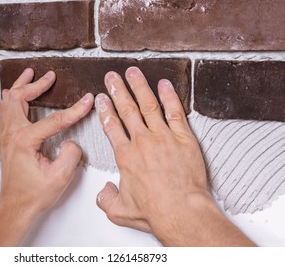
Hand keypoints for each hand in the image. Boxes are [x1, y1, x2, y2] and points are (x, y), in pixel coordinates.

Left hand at [0, 68, 93, 245]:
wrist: (15, 205)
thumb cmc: (33, 194)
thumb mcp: (59, 177)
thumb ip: (71, 154)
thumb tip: (71, 142)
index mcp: (24, 140)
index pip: (54, 119)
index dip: (74, 110)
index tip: (87, 101)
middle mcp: (12, 134)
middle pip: (19, 98)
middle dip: (36, 84)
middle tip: (49, 76)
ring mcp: (7, 136)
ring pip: (8, 101)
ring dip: (20, 86)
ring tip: (29, 75)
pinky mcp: (8, 140)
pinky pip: (5, 111)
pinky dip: (12, 98)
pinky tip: (15, 94)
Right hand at [95, 67, 254, 245]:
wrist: (182, 212)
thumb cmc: (154, 211)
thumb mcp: (119, 211)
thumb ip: (105, 199)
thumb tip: (103, 190)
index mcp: (126, 156)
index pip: (111, 126)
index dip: (105, 110)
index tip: (101, 99)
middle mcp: (142, 142)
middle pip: (126, 109)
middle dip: (117, 90)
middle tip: (111, 77)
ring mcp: (163, 137)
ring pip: (148, 105)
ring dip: (139, 86)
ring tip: (132, 72)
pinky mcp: (183, 138)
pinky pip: (175, 111)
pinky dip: (169, 96)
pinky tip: (163, 84)